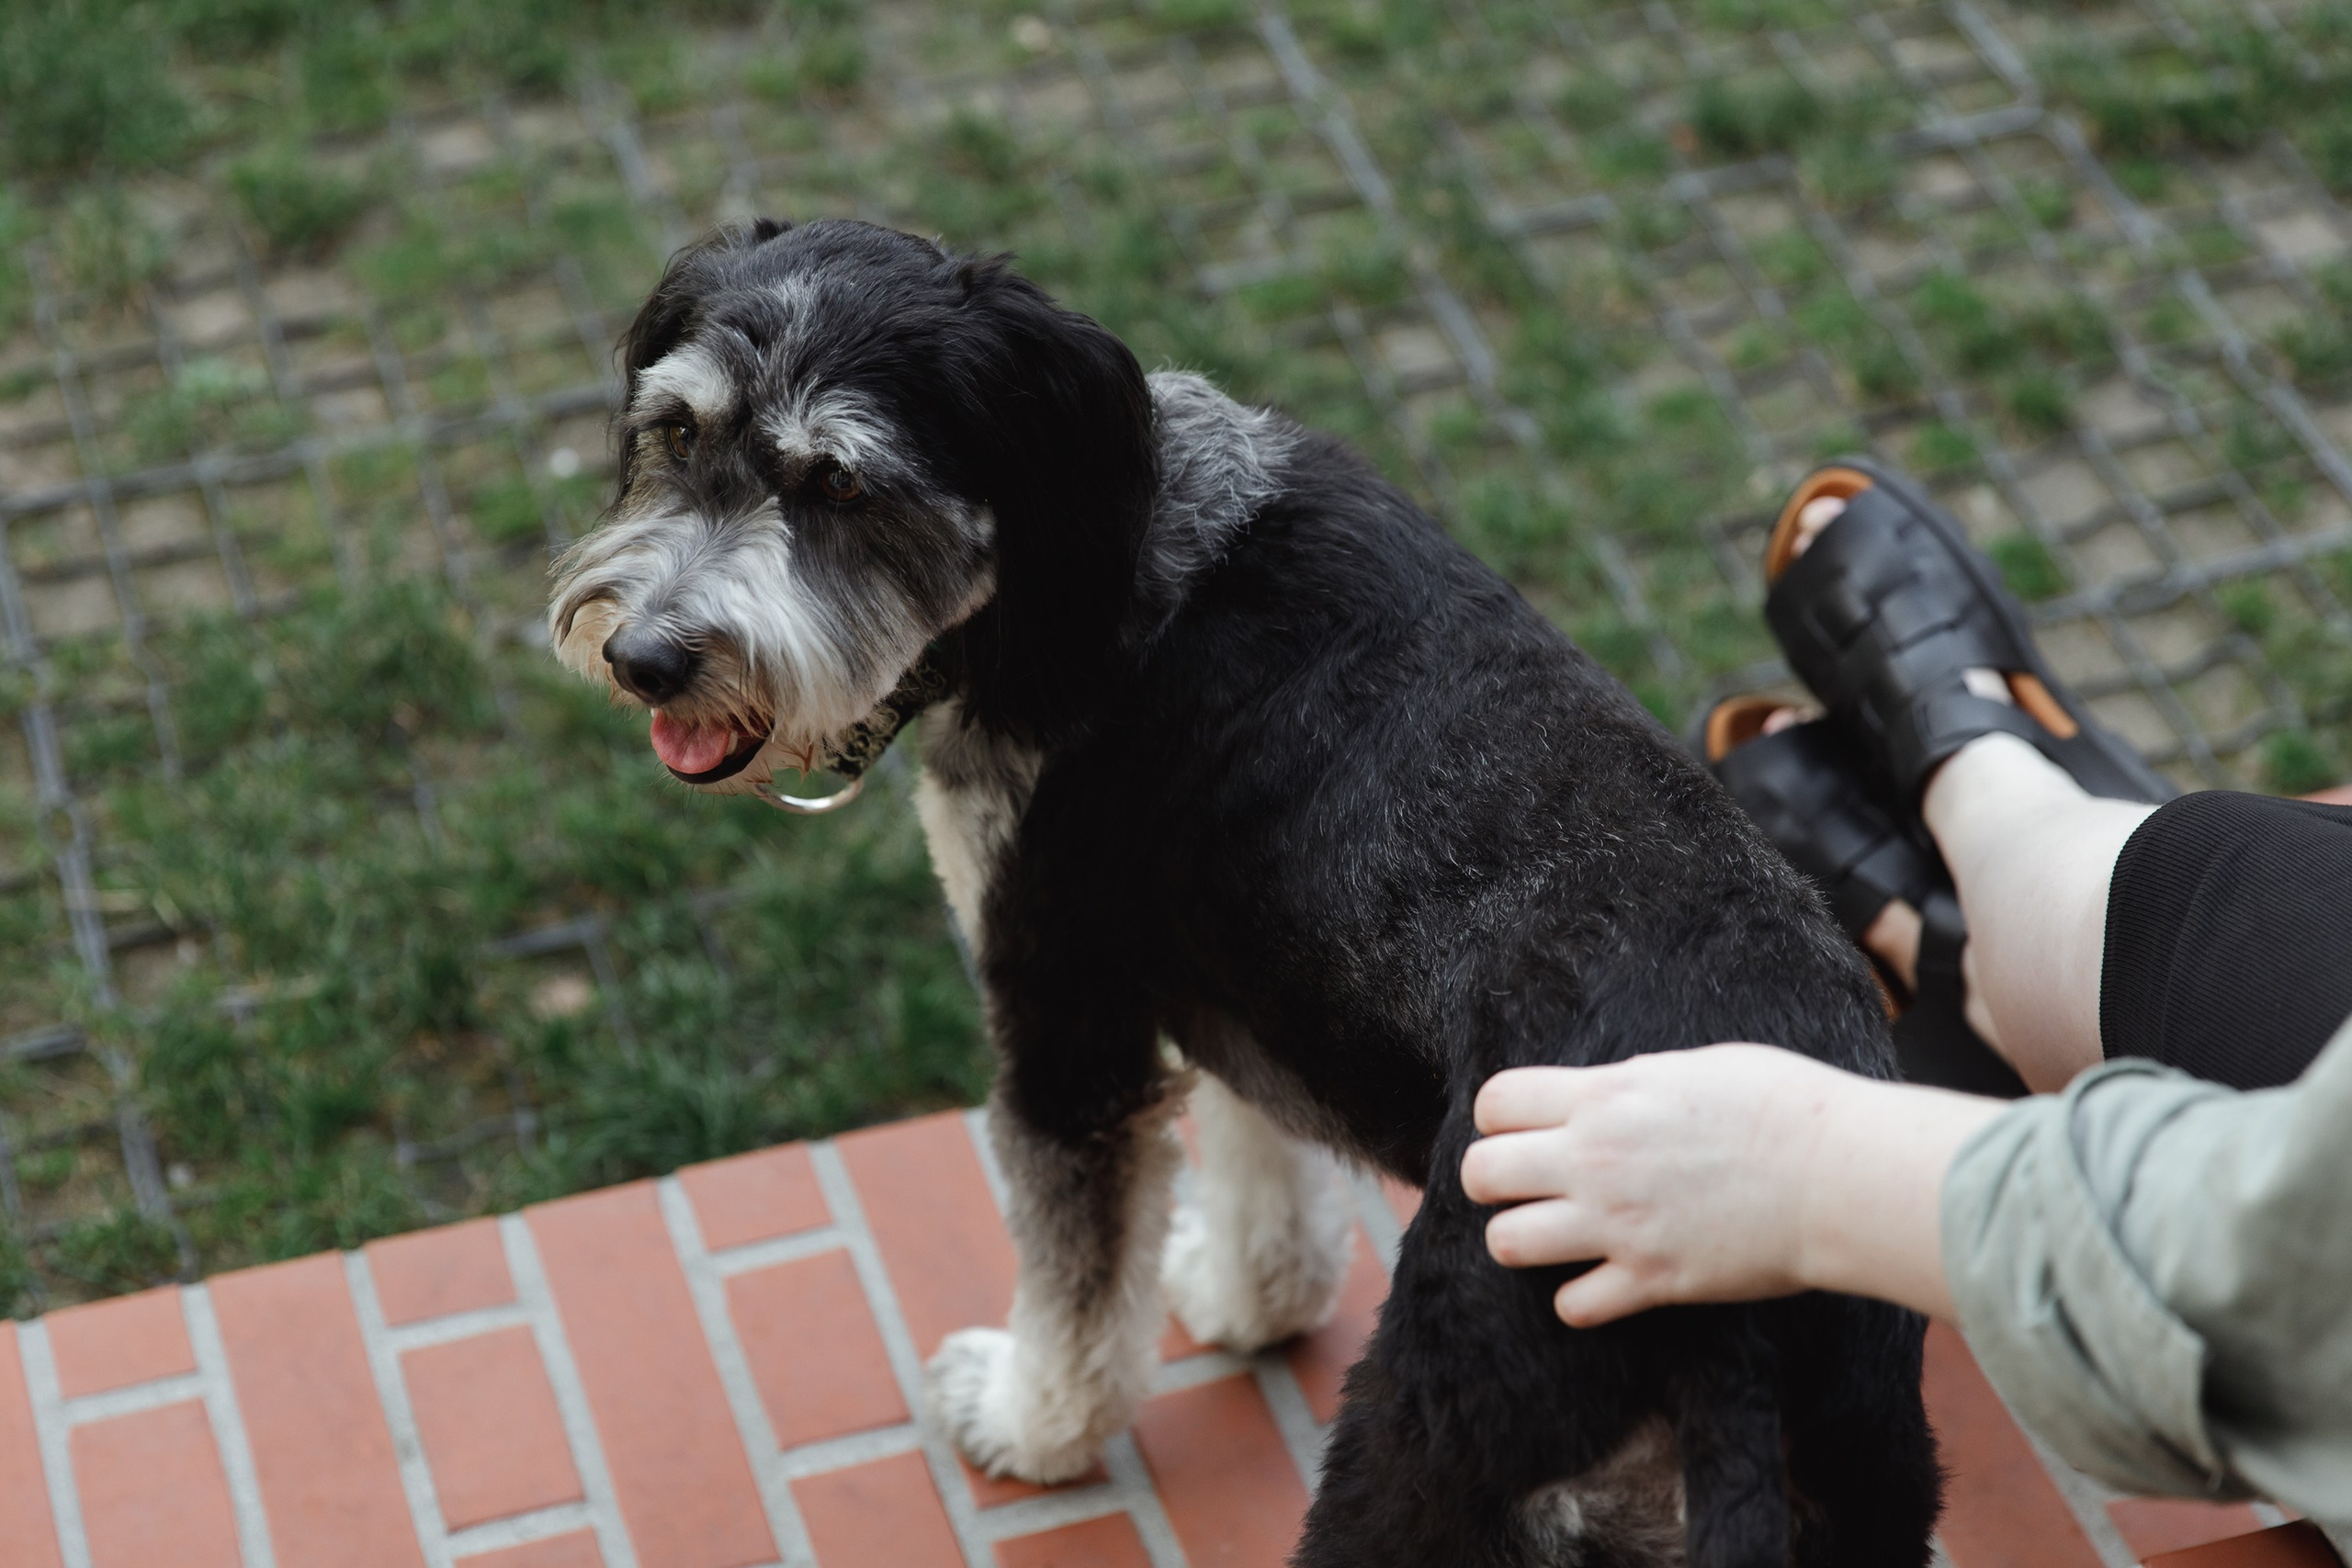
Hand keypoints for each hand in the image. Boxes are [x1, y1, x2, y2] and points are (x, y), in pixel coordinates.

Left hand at [1461, 1045, 2004, 1325]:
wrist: (1838, 1175)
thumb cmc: (1784, 1105)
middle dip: (1491, 1180)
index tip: (1519, 1128)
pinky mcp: (1651, 1280)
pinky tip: (1604, 1281)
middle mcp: (1594, 1160)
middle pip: (1482, 1174)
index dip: (1498, 1118)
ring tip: (1553, 1236)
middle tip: (1522, 1186)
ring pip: (1506, 1242)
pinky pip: (1572, 1305)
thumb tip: (1606, 1092)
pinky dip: (1580, 1299)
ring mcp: (1617, 1224)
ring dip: (1521, 1240)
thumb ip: (1631, 1084)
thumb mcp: (1691, 1067)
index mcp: (1604, 1097)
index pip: (1495, 1103)